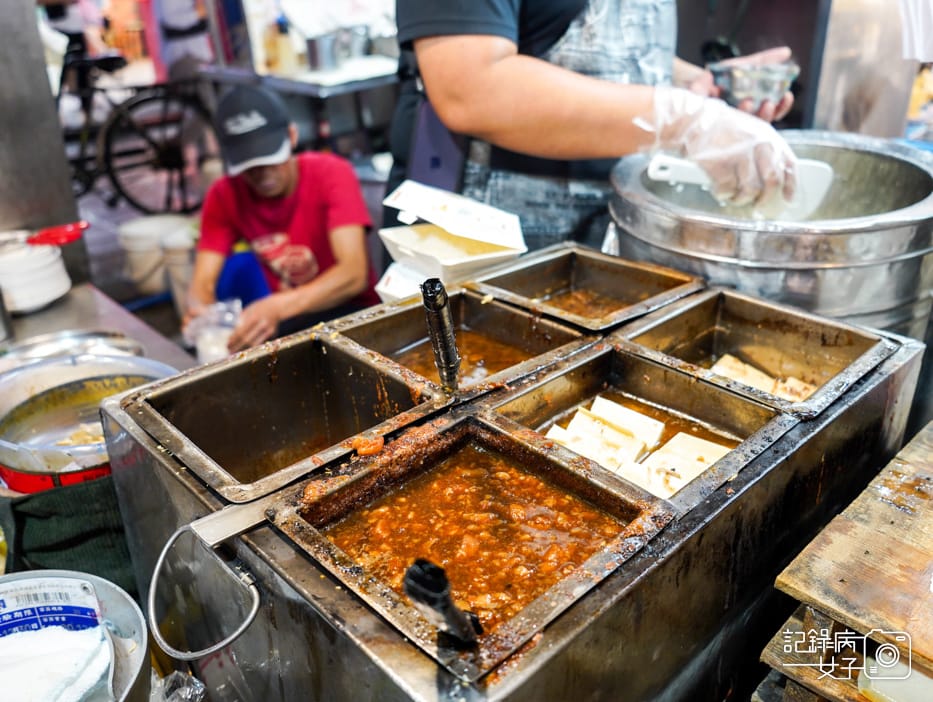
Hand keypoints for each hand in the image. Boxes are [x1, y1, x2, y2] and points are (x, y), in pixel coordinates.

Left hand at [227, 295, 283, 351]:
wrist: (277, 307)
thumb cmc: (259, 307)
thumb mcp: (249, 310)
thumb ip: (241, 320)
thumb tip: (232, 332)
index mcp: (254, 317)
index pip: (241, 331)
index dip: (233, 339)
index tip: (227, 343)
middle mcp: (262, 325)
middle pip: (247, 340)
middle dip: (237, 346)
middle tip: (229, 350)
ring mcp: (268, 330)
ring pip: (254, 344)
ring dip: (244, 349)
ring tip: (236, 353)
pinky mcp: (273, 334)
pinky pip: (261, 343)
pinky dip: (252, 348)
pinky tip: (246, 350)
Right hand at [652, 87, 796, 207]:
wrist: (693, 120)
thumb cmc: (719, 127)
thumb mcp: (749, 130)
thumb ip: (764, 150)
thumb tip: (772, 178)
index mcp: (769, 136)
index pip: (788, 164)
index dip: (791, 185)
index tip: (787, 199)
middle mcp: (758, 145)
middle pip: (772, 182)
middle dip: (766, 199)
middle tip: (758, 207)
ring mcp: (739, 155)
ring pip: (750, 190)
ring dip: (741, 199)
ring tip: (733, 198)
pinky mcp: (721, 165)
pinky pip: (728, 190)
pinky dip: (723, 194)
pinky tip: (719, 191)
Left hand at [688, 47, 794, 122]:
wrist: (689, 83)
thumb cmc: (715, 77)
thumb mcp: (739, 66)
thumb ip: (763, 61)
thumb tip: (786, 52)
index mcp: (751, 106)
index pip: (772, 110)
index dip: (782, 105)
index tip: (787, 95)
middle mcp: (742, 118)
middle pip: (761, 122)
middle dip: (768, 113)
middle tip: (768, 102)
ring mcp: (729, 124)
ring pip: (745, 128)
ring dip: (750, 117)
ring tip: (749, 103)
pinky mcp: (715, 129)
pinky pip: (728, 130)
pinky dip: (732, 121)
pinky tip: (732, 111)